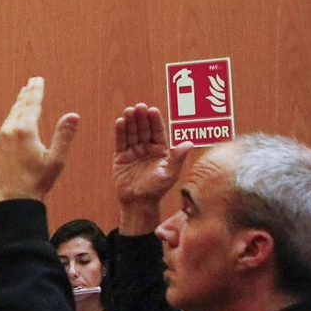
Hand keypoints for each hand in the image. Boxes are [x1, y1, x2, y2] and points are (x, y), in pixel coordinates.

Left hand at [0, 77, 78, 200]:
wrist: (13, 199)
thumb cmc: (37, 181)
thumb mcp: (56, 159)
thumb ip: (63, 135)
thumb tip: (73, 115)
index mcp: (26, 130)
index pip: (32, 104)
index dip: (36, 91)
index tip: (38, 79)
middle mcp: (10, 130)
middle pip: (20, 106)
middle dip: (27, 93)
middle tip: (32, 81)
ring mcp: (1, 137)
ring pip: (11, 115)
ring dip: (18, 104)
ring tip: (23, 95)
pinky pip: (5, 125)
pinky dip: (12, 117)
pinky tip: (15, 118)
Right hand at [113, 103, 193, 231]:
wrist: (138, 203)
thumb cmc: (156, 190)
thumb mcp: (170, 174)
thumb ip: (178, 157)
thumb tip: (190, 143)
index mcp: (160, 151)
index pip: (158, 132)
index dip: (155, 121)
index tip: (152, 110)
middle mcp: (147, 149)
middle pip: (144, 129)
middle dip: (141, 118)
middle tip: (139, 106)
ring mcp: (133, 152)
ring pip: (132, 133)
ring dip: (130, 122)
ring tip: (129, 111)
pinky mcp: (121, 157)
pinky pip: (121, 142)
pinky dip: (120, 132)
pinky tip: (120, 122)